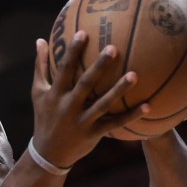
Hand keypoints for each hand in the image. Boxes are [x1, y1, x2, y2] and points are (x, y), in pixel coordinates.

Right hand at [30, 32, 149, 166]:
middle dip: (98, 67)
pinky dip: (131, 116)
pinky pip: (115, 124)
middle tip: (113, 48)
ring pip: (103, 104)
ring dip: (119, 90)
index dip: (73, 52)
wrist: (48, 153)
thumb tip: (41, 40)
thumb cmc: (45, 117)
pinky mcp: (93, 134)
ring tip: (134, 75)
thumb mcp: (38, 92)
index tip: (83, 33)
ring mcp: (82, 121)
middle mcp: (68, 107)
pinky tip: (148, 105)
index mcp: (56, 94)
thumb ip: (41, 66)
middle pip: (85, 84)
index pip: (64, 70)